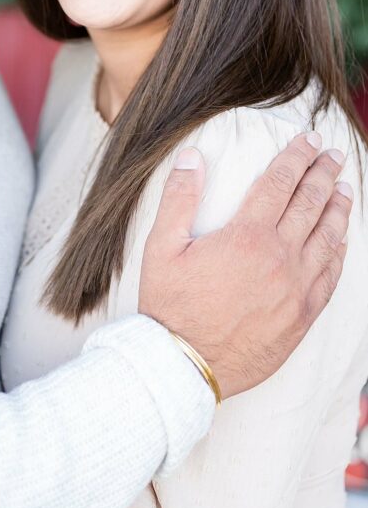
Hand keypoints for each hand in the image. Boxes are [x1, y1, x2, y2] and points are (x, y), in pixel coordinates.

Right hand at [138, 133, 350, 398]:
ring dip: (338, 209)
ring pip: (327, 238)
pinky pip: (330, 277)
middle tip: (332, 155)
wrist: (184, 366)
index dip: (295, 158)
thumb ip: (179, 198)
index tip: (307, 141)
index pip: (280, 183)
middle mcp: (279, 257)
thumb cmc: (170, 306)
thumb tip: (191, 156)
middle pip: (310, 204)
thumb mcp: (161, 246)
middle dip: (323, 175)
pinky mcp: (302, 315)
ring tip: (345, 188)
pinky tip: (341, 241)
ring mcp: (295, 288)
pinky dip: (338, 253)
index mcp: (246, 235)